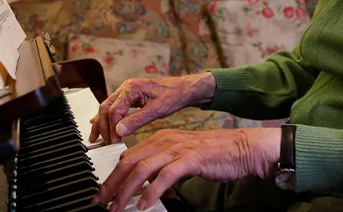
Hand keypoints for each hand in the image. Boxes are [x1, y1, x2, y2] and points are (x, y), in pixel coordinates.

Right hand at [88, 73, 215, 143]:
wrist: (183, 89)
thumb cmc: (173, 96)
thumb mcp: (157, 110)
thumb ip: (137, 120)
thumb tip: (119, 130)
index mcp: (131, 88)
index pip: (114, 111)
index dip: (112, 128)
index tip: (114, 142)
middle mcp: (126, 87)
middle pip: (106, 108)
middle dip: (102, 126)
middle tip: (104, 143)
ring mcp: (126, 91)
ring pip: (107, 107)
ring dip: (100, 122)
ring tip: (94, 137)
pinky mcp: (129, 96)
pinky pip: (113, 106)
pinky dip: (105, 117)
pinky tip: (99, 124)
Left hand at [92, 127, 281, 211]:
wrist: (241, 148)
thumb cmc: (213, 155)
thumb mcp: (181, 160)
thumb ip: (162, 169)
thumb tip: (146, 188)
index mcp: (160, 139)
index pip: (127, 157)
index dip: (112, 176)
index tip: (103, 194)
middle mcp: (164, 140)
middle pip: (128, 162)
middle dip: (111, 184)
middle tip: (101, 203)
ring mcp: (177, 148)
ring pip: (142, 169)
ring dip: (126, 191)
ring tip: (118, 208)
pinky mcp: (190, 158)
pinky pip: (165, 176)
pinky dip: (152, 192)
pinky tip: (144, 205)